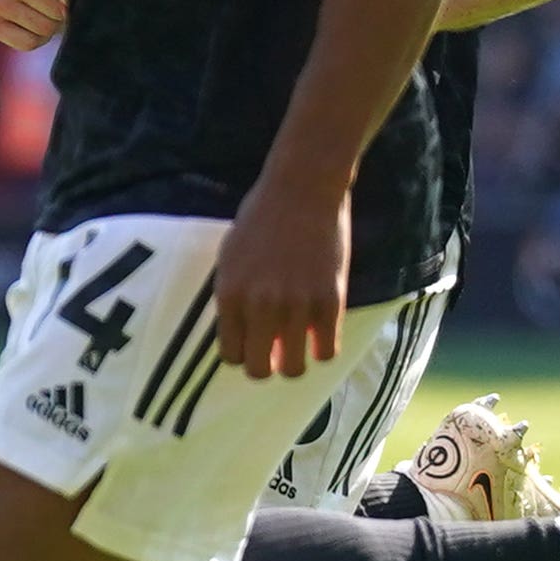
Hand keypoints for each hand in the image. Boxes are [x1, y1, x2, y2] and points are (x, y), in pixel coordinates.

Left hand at [218, 167, 349, 378]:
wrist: (301, 190)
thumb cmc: (260, 220)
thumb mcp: (230, 258)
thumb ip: (233, 296)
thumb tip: (241, 332)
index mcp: (229, 295)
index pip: (230, 355)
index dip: (242, 355)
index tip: (252, 345)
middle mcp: (260, 305)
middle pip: (259, 370)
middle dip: (265, 366)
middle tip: (274, 352)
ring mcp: (297, 305)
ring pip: (294, 369)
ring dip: (295, 363)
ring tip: (297, 346)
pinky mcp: (330, 300)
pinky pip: (327, 351)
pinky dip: (323, 349)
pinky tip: (320, 334)